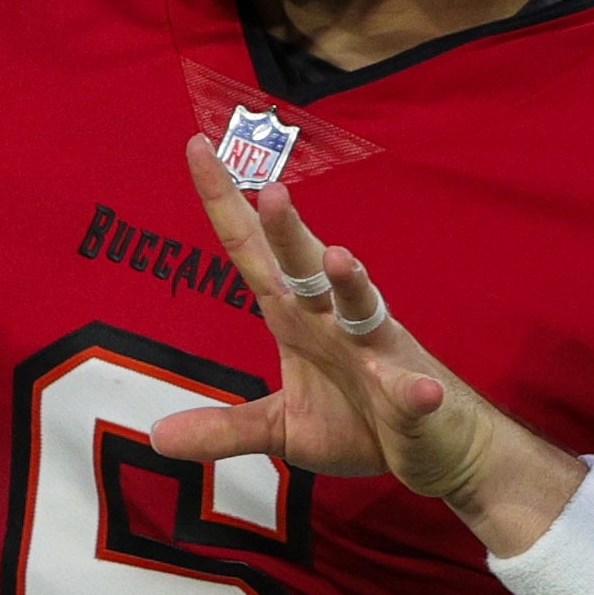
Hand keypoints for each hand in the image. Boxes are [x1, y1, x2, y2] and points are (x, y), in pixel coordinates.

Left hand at [147, 137, 581, 543]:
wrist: (437, 450)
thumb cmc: (362, 422)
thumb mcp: (282, 429)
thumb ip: (224, 429)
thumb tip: (156, 436)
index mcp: (297, 318)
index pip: (252, 252)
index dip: (224, 202)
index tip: (197, 145)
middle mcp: (336, 322)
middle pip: (306, 267)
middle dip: (288, 231)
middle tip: (268, 191)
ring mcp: (379, 354)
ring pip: (364, 308)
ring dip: (354, 283)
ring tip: (342, 258)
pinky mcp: (414, 396)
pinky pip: (415, 391)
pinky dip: (417, 390)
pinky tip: (422, 391)